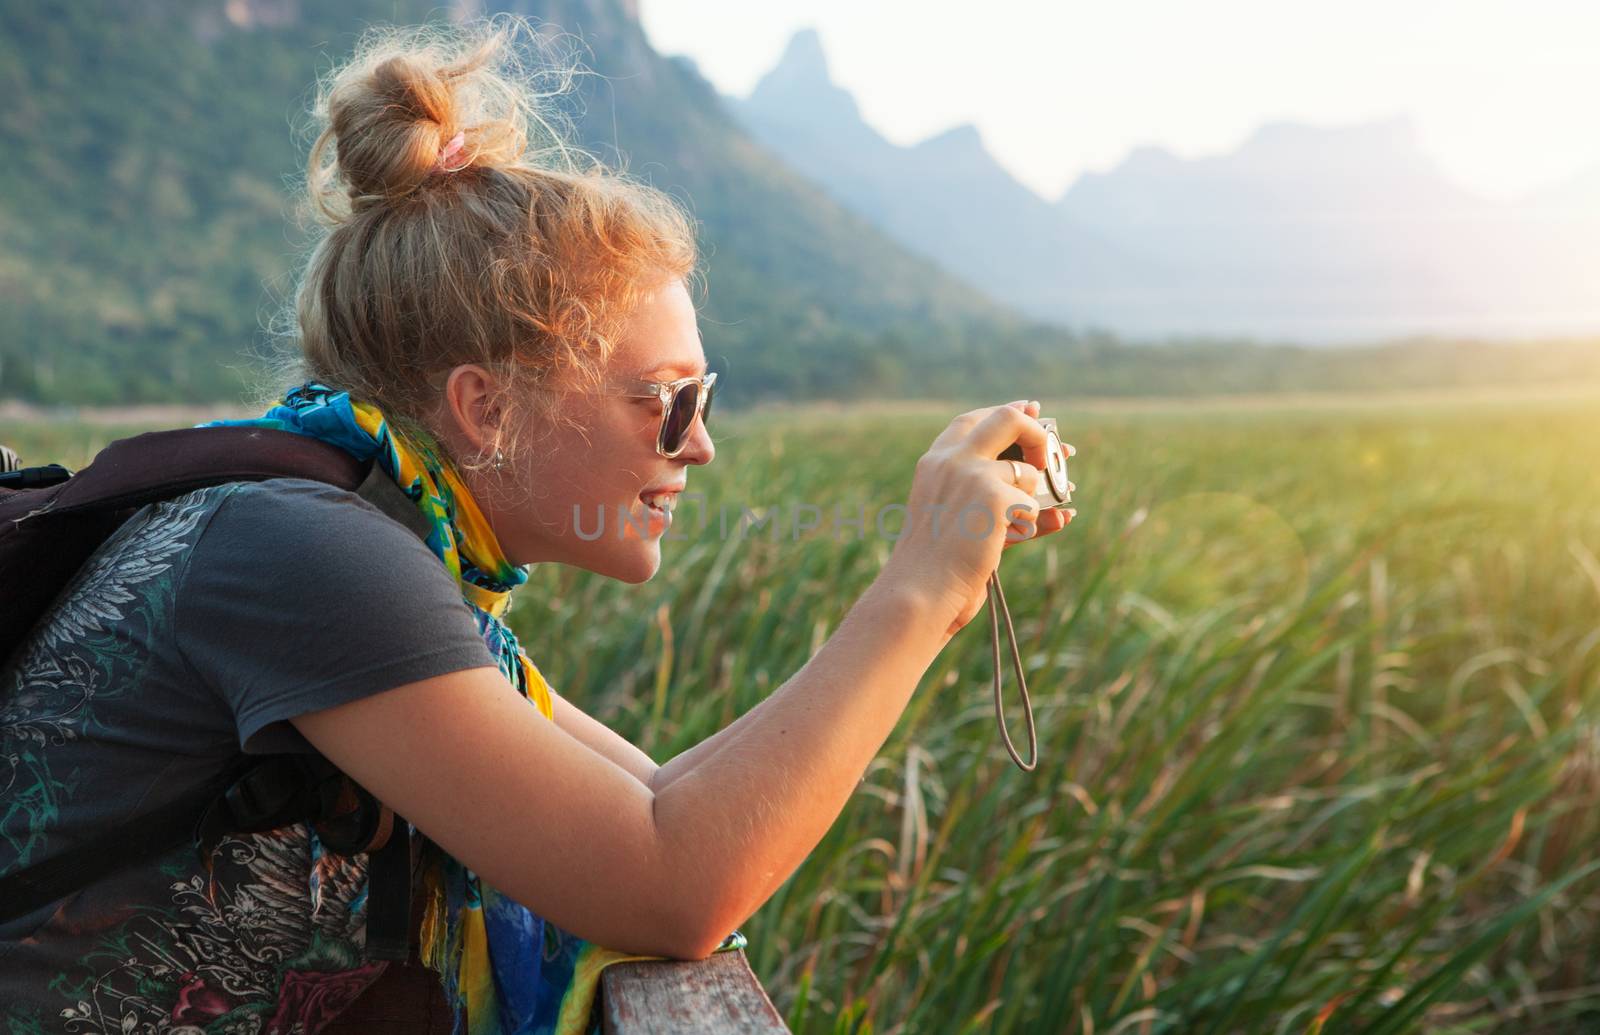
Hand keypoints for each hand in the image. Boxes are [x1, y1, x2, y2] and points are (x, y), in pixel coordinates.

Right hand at [881, 400, 1076, 638]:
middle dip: (1038, 433)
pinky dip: (1030, 526)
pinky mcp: (993, 496)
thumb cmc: (938, 564)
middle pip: (1007, 419)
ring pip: (1027, 471)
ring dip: (1031, 500)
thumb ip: (994, 498)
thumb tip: (1056, 495)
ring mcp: (971, 473)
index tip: (1029, 410)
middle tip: (1052, 456)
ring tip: (1014, 525)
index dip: (1005, 413)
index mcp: (934, 462)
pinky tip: (1008, 540)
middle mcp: (951, 459)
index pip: (973, 420)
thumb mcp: (960, 520)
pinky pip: (1032, 505)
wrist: (919, 590)